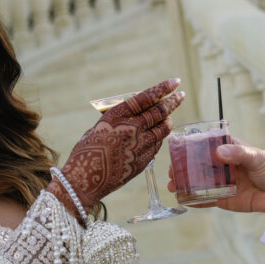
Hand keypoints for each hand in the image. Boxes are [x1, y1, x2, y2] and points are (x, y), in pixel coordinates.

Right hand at [53, 79, 184, 210]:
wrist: (84, 181)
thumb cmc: (86, 152)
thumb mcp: (99, 128)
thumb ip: (118, 121)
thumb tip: (136, 116)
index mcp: (116, 116)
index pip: (146, 98)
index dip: (162, 89)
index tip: (175, 82)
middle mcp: (131, 129)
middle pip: (159, 112)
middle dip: (173, 102)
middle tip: (181, 95)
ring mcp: (139, 146)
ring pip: (162, 129)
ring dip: (168, 120)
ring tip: (170, 116)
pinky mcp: (142, 161)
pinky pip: (156, 146)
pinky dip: (159, 138)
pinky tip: (159, 135)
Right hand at [167, 138, 264, 214]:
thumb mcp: (257, 157)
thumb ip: (238, 154)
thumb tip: (218, 152)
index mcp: (231, 150)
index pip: (207, 146)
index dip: (191, 148)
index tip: (178, 150)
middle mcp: (224, 166)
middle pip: (199, 165)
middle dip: (184, 168)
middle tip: (172, 172)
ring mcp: (224, 183)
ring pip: (200, 183)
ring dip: (185, 184)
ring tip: (173, 187)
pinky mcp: (226, 199)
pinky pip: (208, 200)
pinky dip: (196, 201)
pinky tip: (184, 200)